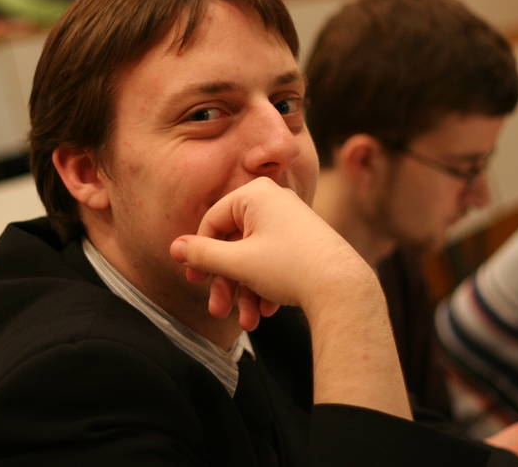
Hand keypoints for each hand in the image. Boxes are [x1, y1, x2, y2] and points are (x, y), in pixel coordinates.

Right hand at [170, 177, 370, 328]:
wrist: (343, 288)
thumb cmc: (289, 267)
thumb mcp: (238, 262)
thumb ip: (203, 255)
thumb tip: (174, 248)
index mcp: (255, 194)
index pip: (212, 221)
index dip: (199, 254)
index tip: (194, 283)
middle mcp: (273, 201)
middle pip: (233, 243)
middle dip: (226, 283)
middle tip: (218, 310)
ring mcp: (290, 221)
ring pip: (253, 258)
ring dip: (245, 291)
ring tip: (249, 322)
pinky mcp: (303, 241)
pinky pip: (273, 261)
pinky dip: (266, 286)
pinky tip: (268, 311)